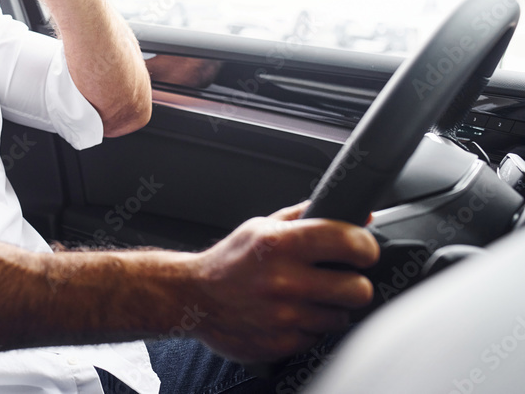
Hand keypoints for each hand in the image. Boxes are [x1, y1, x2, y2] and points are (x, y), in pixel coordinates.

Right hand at [191, 201, 378, 362]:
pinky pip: (318, 337)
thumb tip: (356, 215)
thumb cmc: (230, 261)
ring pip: (342, 317)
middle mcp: (284, 280)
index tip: (363, 251)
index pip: (349, 242)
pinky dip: (310, 327)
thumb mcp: (262, 227)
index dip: (365, 246)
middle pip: (359, 288)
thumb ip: (308, 217)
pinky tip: (292, 314)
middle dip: (354, 283)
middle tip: (341, 278)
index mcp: (280, 244)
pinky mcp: (281, 343)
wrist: (194, 297)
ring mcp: (283, 316)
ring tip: (310, 297)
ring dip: (332, 308)